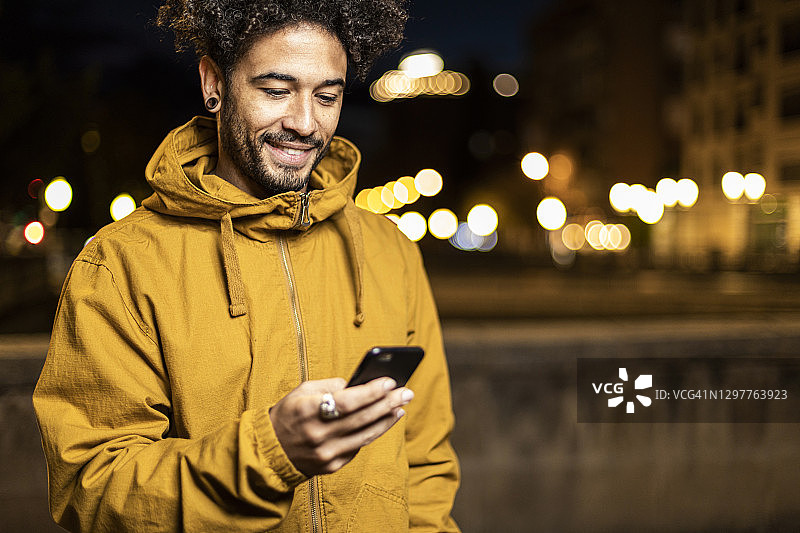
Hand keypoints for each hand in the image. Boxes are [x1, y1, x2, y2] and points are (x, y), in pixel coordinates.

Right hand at [269, 377, 413, 475]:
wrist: (269, 452)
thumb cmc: (288, 415)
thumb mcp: (301, 392)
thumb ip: (329, 386)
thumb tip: (357, 383)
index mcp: (308, 411)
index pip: (347, 401)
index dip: (371, 392)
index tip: (390, 382)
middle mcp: (318, 435)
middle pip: (362, 418)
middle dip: (388, 403)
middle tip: (407, 392)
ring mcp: (326, 453)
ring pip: (365, 435)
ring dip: (387, 420)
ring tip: (401, 406)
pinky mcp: (331, 466)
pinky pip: (358, 447)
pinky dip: (373, 433)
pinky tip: (385, 421)